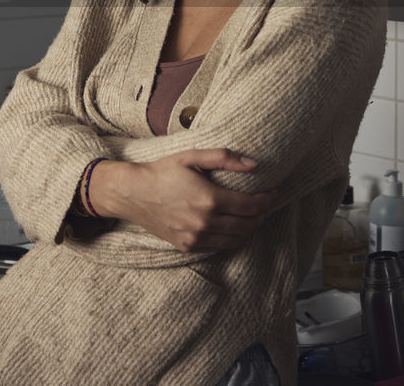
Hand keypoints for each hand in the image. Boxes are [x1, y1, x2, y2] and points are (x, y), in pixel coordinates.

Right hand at [87, 149, 275, 252]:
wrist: (132, 193)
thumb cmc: (161, 171)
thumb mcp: (191, 157)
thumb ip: (224, 158)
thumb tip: (253, 164)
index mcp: (209, 199)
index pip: (251, 206)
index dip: (267, 199)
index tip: (272, 191)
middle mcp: (204, 222)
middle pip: (248, 225)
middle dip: (261, 213)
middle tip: (263, 202)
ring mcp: (195, 237)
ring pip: (236, 239)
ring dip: (249, 227)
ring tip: (251, 214)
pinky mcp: (188, 246)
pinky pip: (220, 246)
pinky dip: (232, 237)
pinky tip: (232, 225)